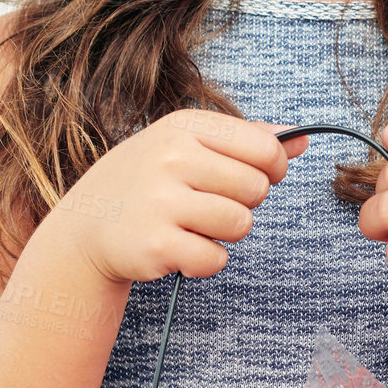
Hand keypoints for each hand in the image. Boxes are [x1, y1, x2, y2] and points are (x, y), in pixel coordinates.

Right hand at [51, 108, 308, 285]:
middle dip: (244, 203)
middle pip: (257, 189)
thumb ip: (246, 139)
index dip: (272, 168)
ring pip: (241, 224)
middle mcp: (172, 158)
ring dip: (227, 233)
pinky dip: (205, 260)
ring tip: (195, 225)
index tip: (254, 176)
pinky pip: (216, 259)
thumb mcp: (187, 145)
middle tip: (211, 204)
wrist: (86, 228)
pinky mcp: (156, 245)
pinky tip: (180, 248)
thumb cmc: (148, 181)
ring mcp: (162, 202)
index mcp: (185, 127)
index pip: (264, 147)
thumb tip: (302, 137)